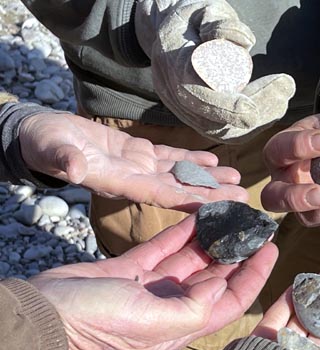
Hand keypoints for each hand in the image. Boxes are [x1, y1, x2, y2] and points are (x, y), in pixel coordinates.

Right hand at [19, 113, 247, 211]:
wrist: (39, 136)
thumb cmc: (44, 145)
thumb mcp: (53, 151)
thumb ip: (65, 161)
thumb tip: (75, 169)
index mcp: (120, 184)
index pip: (163, 196)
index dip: (193, 200)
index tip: (221, 207)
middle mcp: (134, 180)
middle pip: (180, 189)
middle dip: (212, 194)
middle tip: (243, 198)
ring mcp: (137, 168)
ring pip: (180, 174)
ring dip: (209, 177)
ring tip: (237, 178)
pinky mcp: (136, 154)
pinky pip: (170, 158)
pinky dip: (192, 159)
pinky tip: (214, 161)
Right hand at [28, 215, 277, 349]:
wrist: (46, 313)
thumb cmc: (98, 323)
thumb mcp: (151, 321)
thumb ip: (193, 307)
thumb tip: (221, 285)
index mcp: (181, 325)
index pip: (230, 300)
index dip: (253, 275)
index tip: (270, 248)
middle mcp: (172, 306)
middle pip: (215, 276)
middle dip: (237, 252)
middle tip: (255, 226)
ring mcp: (152, 287)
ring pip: (192, 259)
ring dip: (212, 238)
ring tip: (233, 214)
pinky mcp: (133, 269)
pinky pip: (166, 246)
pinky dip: (183, 231)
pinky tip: (200, 214)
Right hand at [135, 0, 295, 142]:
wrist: (168, 33)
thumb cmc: (191, 18)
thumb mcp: (204, 9)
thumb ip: (220, 21)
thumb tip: (244, 41)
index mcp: (170, 60)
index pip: (194, 93)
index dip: (223, 106)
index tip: (252, 109)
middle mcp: (171, 90)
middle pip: (210, 119)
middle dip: (251, 112)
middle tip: (284, 91)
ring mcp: (182, 106)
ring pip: (219, 129)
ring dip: (256, 119)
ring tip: (284, 96)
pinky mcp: (195, 116)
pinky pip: (223, 130)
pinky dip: (250, 125)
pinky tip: (273, 107)